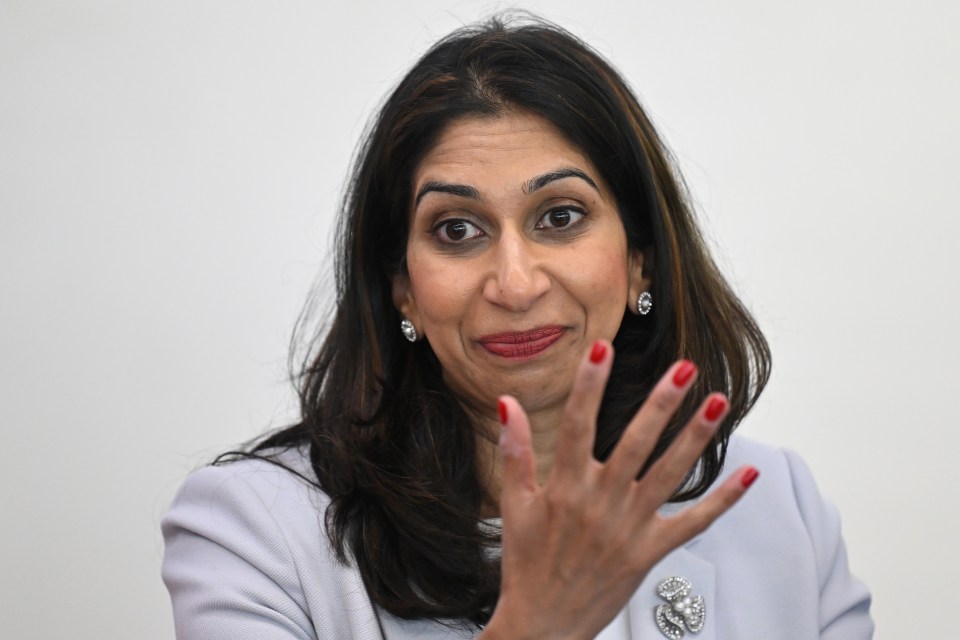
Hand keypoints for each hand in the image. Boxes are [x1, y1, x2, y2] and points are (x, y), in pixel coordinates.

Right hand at [481, 340, 757, 639]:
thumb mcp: (514, 507)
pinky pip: (693, 523)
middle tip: (684, 369)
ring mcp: (630, 528)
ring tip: (717, 401)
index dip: (590, 385)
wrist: (544, 625)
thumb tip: (507, 404)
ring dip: (696, 437)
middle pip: (636, 443)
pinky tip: (748, 475)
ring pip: (670, 474)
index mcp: (565, 488)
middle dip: (660, 403)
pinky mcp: (650, 552)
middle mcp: (601, 503)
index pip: (578, 425)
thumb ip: (514, 452)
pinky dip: (723, 500)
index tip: (602, 348)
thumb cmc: (526, 565)